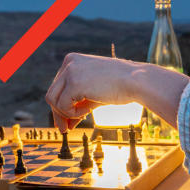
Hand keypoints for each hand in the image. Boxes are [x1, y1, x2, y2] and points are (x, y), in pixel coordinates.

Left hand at [46, 53, 189, 131]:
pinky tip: (87, 111)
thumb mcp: (94, 93)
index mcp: (73, 60)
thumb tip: (65, 122)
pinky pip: (62, 105)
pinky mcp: (74, 82)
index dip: (61, 106)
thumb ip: (78, 104)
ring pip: (52, 100)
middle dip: (59, 113)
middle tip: (65, 129)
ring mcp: (70, 71)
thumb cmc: (120, 86)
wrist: (137, 81)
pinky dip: (73, 113)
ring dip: (66, 113)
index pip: (58, 86)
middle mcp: (69, 62)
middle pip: (52, 94)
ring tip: (83, 115)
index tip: (67, 121)